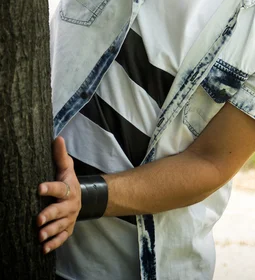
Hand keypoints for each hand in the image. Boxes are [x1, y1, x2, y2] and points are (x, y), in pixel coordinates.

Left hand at [37, 137, 80, 254]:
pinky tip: (44, 248)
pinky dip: (54, 244)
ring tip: (40, 236)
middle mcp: (71, 204)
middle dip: (50, 215)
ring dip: (51, 231)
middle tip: (38, 219)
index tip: (39, 188)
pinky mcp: (68, 228)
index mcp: (69, 188)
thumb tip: (57, 138)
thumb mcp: (66, 167)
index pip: (59, 188)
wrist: (83, 197)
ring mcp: (70, 218)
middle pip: (61, 210)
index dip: (50, 188)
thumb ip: (60, 155)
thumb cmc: (68, 180)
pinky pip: (63, 238)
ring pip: (61, 226)